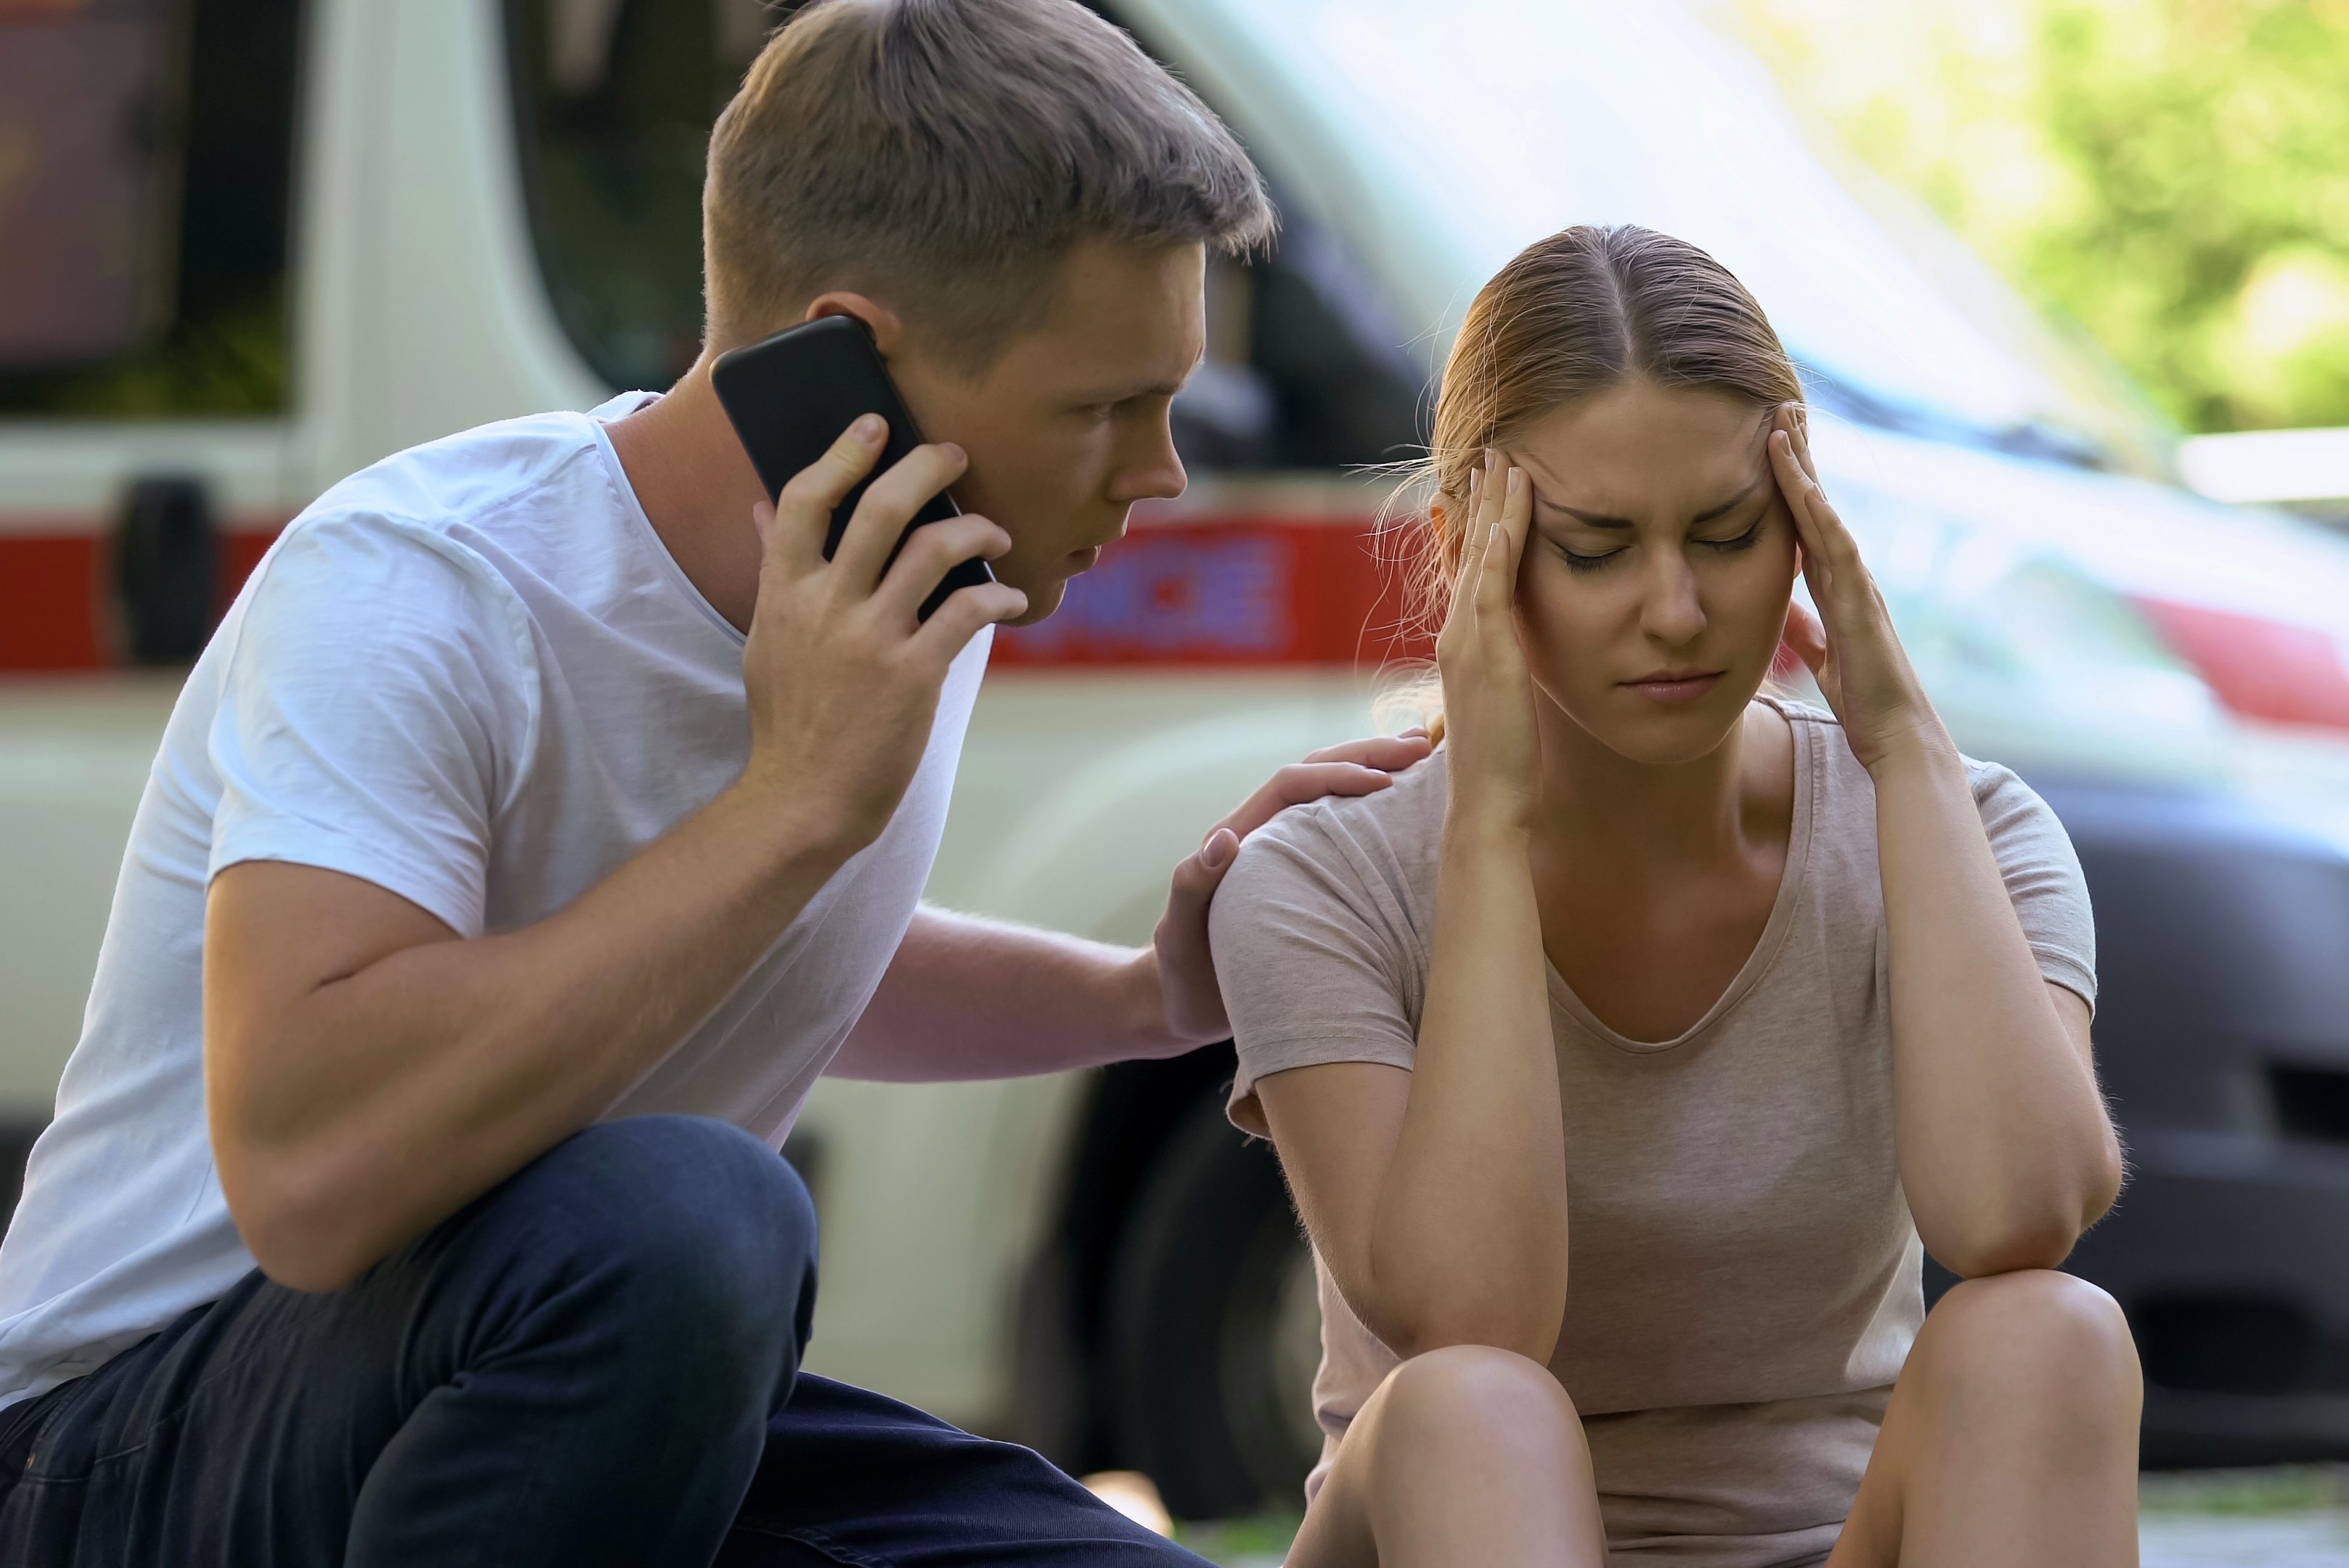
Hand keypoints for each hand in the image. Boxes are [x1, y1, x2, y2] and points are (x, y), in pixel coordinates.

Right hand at [737, 415, 1029, 847]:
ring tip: (995, 529)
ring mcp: (871, 639)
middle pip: (879, 508)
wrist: (804, 798)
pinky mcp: (914, 674)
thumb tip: (764, 506)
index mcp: (784, 592)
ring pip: (934, 550)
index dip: (840, 454)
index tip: (873, 425)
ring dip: (976, 528)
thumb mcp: (767, 636)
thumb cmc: (790, 717)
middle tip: (955, 454)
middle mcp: (826, 606)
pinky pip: (967, 610)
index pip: (802, 500)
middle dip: (925, 467)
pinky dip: (998, 593)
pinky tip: (1010, 596)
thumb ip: (773, 568)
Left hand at [1149, 731, 1435, 1043]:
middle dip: (1366, 754)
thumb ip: (1194, 885)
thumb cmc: (1182, 972)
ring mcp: (1289, 854)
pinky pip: (1343, 833)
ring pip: (1332, 796)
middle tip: (1420, 746)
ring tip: (1422, 754)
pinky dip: (1375, 812)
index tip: (1384, 783)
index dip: (1337, 775)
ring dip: (1374, 769)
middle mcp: (1266, 835)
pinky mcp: (1307, 878)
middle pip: (1317, 773)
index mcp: (1242, 837)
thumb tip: (1225, 837)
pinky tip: (1410, 808)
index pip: (1291, 785)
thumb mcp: (1181, 931)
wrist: (1183, 1004)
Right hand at [1434, 449, 1539, 831]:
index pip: (1469, 569)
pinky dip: (1498, 549)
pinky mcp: (1487, 655)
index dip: (1478, 523)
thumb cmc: (1501, 764)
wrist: (1487, 804)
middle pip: (1469, 551)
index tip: (1489, 483)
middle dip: (1482, 499)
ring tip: (1504, 461)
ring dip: (1493, 507)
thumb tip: (1514, 657)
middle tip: (1494, 450)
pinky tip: (1507, 516)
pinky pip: (1491, 590)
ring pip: (1480, 559)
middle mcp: (1456, 634)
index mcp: (1461, 643)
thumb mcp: (1502, 703)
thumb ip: (1503, 671)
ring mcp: (1467, 642)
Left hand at [1768, 408, 1951, 773]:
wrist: (1896, 736)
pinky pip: (1837, 548)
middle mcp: (1848, 576)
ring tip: (1784, 424)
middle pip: (1817, 503)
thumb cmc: (1864, 701)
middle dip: (1799, 456)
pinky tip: (1803, 484)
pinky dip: (1818, 514)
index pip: (1805, 523)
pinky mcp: (1860, 602)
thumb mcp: (1820, 658)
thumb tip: (1784, 613)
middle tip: (1780, 408)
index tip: (1769, 442)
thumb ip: (1805, 631)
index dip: (1788, 483)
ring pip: (1825, 513)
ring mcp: (1857, 584)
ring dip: (1804, 469)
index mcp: (1834, 587)